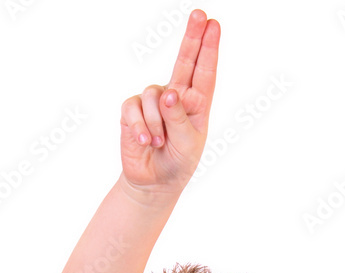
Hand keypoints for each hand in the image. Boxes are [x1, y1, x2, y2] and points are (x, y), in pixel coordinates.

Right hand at [119, 9, 219, 193]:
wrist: (153, 183)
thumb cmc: (178, 162)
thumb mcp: (187, 144)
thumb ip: (180, 118)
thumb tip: (169, 93)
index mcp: (196, 102)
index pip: (203, 71)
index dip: (208, 48)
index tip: (212, 24)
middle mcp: (175, 96)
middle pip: (184, 61)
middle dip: (191, 38)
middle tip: (198, 14)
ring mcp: (153, 102)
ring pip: (153, 95)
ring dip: (156, 123)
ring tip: (159, 143)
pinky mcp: (132, 111)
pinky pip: (134, 109)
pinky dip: (140, 127)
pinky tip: (146, 142)